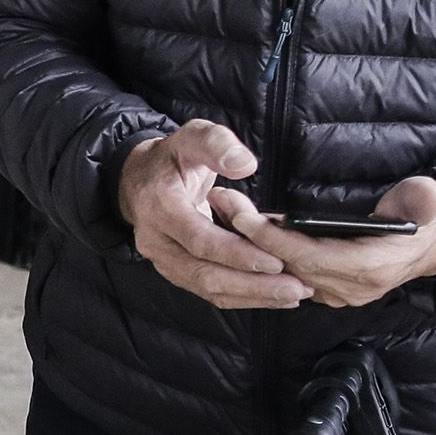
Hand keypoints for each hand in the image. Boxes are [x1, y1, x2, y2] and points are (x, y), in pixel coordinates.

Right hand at [117, 120, 309, 309]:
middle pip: (205, 273)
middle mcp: (156, 240)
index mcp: (160, 207)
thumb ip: (217, 144)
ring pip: (206, 288)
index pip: (200, 240)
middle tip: (296, 286)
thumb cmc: (171, 158)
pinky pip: (206, 291)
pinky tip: (273, 295)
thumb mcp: (192, 137)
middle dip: (253, 284)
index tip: (276, 261)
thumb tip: (245, 164)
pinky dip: (241, 297)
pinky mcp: (174, 270)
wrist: (139, 179)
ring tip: (293, 293)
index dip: (238, 254)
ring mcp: (162, 260)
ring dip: (251, 295)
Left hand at [232, 176, 435, 309]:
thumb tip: (423, 196)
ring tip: (225, 211)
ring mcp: (337, 294)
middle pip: (287, 266)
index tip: (243, 216)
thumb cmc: (423, 219)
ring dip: (251, 246)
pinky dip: (264, 255)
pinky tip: (242, 229)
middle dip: (251, 238)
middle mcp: (350, 288)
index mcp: (372, 268)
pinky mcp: (327, 291)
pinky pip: (286, 274)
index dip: (274, 239)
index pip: (310, 257)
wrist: (428, 247)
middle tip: (222, 204)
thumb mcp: (428, 203)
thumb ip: (424, 199)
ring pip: (282, 272)